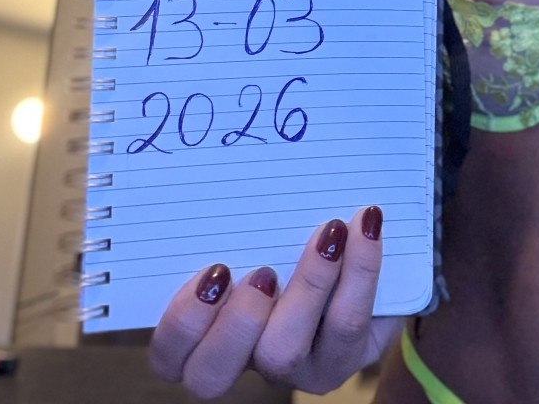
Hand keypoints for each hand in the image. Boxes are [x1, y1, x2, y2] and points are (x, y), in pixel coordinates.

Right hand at [149, 205, 403, 398]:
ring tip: (328, 234)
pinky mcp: (344, 358)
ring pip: (283, 355)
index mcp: (208, 330)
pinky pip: (347, 326)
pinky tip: (364, 225)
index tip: (215, 269)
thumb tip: (224, 163)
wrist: (370, 255)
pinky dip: (359, 270)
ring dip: (306, 288)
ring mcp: (295, 366)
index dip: (182, 324)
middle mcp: (245, 359)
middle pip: (211, 375)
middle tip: (262, 273)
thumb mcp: (258, 223)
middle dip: (233, 325)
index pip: (169, 354)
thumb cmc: (290, 229)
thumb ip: (236, 216)